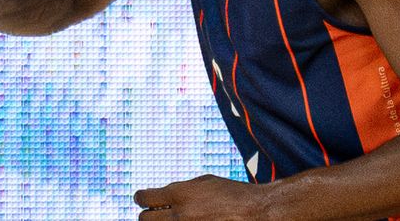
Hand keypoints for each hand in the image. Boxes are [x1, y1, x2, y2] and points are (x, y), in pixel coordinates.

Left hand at [134, 175, 267, 219]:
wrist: (258, 213)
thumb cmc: (233, 195)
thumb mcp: (204, 182)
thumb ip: (180, 189)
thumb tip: (162, 195)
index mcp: (180, 194)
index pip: (143, 198)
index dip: (141, 198)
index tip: (142, 200)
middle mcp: (180, 215)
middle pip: (144, 220)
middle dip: (147, 216)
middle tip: (153, 214)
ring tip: (170, 219)